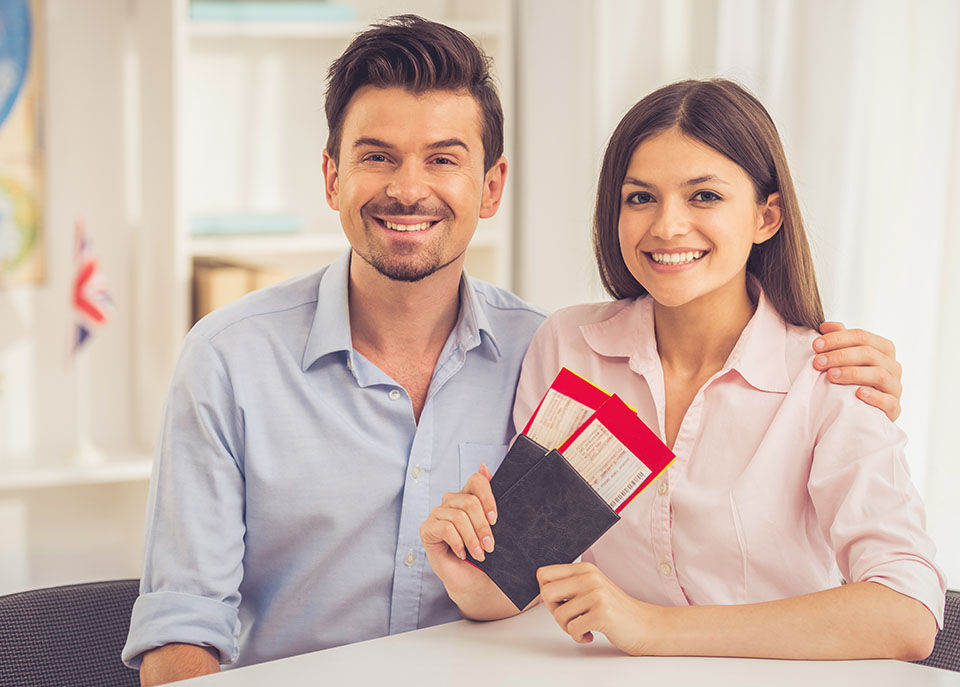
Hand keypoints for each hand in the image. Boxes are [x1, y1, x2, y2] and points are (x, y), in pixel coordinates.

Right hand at [419, 465, 497, 594]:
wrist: (472, 579)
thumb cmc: (483, 552)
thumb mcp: (492, 526)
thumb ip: (489, 498)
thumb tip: (483, 467)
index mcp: (467, 495)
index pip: (477, 480)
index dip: (488, 498)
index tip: (496, 520)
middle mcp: (450, 501)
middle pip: (470, 502)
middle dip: (482, 527)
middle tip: (490, 546)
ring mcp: (437, 514)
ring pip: (459, 517)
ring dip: (472, 539)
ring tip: (480, 554)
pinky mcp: (426, 529)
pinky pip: (446, 529)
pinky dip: (458, 543)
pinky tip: (462, 553)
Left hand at [537, 562, 661, 654]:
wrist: (646, 625)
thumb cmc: (615, 610)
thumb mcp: (592, 588)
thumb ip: (570, 585)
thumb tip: (541, 590)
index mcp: (584, 569)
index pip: (544, 574)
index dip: (546, 592)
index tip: (560, 602)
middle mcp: (590, 578)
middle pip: (546, 593)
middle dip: (554, 611)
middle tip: (570, 617)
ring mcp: (596, 594)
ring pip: (559, 615)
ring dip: (568, 627)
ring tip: (584, 626)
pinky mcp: (602, 614)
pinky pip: (573, 629)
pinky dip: (578, 637)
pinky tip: (590, 634)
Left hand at [812, 322, 901, 420]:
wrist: (862, 411)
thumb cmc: (852, 378)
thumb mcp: (846, 357)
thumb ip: (839, 340)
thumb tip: (827, 326)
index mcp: (883, 348)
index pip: (862, 336)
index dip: (837, 338)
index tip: (815, 345)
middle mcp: (893, 365)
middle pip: (869, 354)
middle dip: (840, 356)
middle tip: (818, 362)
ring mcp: (895, 387)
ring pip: (879, 375)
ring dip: (853, 373)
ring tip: (831, 376)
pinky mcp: (895, 408)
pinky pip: (889, 401)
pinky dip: (874, 396)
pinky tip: (858, 394)